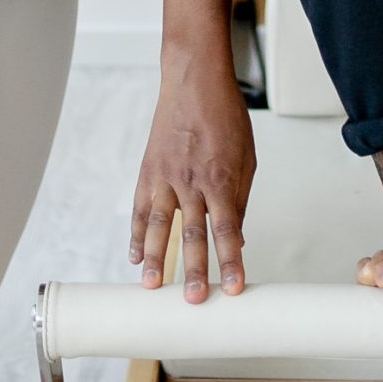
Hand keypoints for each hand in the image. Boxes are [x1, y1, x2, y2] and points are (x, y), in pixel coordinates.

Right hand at [131, 56, 256, 300]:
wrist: (194, 80)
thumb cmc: (225, 116)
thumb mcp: (245, 158)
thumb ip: (239, 199)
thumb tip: (236, 238)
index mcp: (220, 177)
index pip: (226, 228)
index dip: (230, 261)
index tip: (234, 288)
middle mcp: (191, 180)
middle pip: (192, 233)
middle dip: (194, 270)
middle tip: (194, 301)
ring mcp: (166, 175)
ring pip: (160, 225)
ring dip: (157, 258)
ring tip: (153, 288)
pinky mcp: (149, 170)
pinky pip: (141, 208)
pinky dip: (138, 234)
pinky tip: (136, 256)